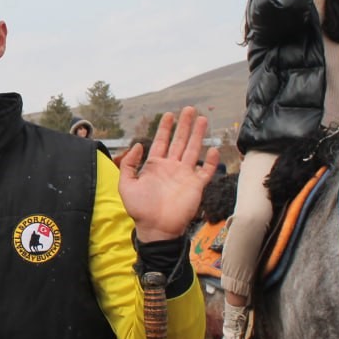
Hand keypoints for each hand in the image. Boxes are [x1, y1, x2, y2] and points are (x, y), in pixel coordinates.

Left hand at [117, 107, 220, 241]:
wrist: (155, 228)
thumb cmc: (140, 209)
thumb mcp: (126, 184)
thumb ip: (129, 164)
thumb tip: (138, 145)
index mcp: (155, 166)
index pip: (162, 141)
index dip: (165, 128)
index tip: (169, 114)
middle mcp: (171, 167)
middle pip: (180, 141)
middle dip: (184, 125)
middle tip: (189, 109)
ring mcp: (185, 175)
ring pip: (193, 150)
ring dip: (198, 135)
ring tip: (202, 119)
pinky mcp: (196, 185)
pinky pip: (206, 171)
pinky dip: (210, 161)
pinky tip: (212, 149)